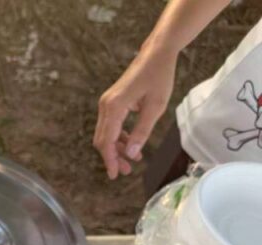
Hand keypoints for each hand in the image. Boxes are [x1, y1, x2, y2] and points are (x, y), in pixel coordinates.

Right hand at [94, 46, 177, 178]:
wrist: (156, 53)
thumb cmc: (159, 76)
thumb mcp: (156, 106)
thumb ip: (142, 131)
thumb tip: (132, 153)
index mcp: (114, 107)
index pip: (107, 141)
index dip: (110, 160)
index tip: (115, 174)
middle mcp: (106, 105)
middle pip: (102, 139)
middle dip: (112, 157)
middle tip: (125, 171)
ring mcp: (107, 103)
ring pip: (105, 133)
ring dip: (115, 148)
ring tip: (130, 159)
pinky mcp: (112, 101)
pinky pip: (110, 125)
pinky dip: (118, 137)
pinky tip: (130, 143)